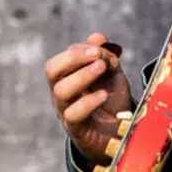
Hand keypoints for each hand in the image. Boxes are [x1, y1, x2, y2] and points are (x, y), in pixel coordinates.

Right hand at [45, 32, 132, 164]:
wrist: (120, 135)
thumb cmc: (111, 102)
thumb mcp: (112, 75)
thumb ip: (105, 56)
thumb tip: (98, 36)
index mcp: (66, 79)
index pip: (60, 60)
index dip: (77, 51)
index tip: (99, 47)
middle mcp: (61, 94)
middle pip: (52, 71)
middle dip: (73, 58)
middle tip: (97, 55)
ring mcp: (66, 112)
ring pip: (60, 91)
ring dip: (82, 76)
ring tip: (102, 68)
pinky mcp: (76, 130)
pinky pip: (73, 115)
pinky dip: (88, 102)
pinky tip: (103, 95)